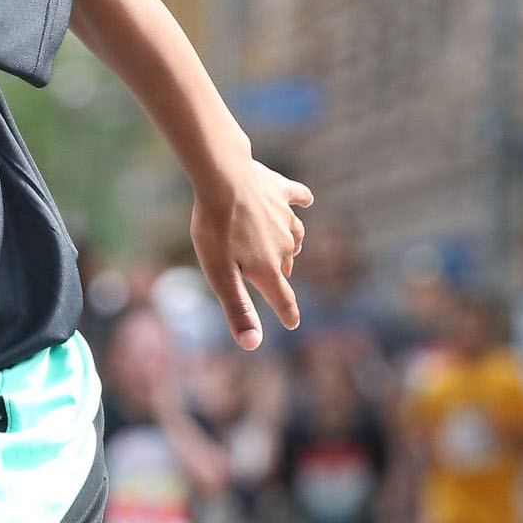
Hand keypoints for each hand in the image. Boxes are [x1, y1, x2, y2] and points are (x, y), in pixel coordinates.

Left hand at [189, 160, 313, 348]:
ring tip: (282, 246)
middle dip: (278, 274)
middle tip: (266, 276)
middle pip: (285, 266)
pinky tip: (306, 200)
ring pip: (294, 236)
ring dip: (289, 244)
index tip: (293, 323)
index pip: (283, 299)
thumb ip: (238, 309)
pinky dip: (301, 200)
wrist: (223, 178)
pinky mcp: (280, 191)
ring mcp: (284, 217)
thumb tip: (252, 344)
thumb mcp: (220, 275)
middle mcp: (283, 245)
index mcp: (268, 269)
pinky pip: (297, 197)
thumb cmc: (216, 228)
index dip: (288, 313)